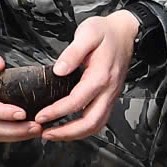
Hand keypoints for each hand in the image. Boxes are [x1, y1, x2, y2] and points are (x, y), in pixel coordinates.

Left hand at [35, 11, 138, 143]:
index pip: (77, 101)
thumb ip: (73, 52)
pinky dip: (82, 128)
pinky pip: (98, 119)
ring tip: (54, 134)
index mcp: (101, 75)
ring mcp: (111, 95)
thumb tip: (59, 70)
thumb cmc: (106, 32)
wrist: (126, 32)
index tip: (41, 116)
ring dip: (75, 134)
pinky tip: (68, 126)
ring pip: (96, 125)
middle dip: (67, 133)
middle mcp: (108, 90)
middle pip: (91, 122)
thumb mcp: (88, 33)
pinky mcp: (109, 97)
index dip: (57, 112)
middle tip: (45, 134)